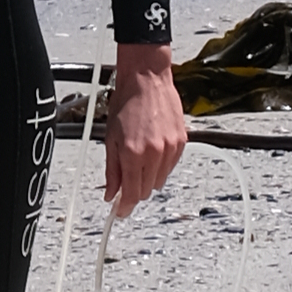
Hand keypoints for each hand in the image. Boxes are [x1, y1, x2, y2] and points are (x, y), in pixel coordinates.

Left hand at [101, 44, 183, 221]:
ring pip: (159, 181)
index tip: (120, 212)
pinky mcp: (181, 143)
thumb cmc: (126, 102)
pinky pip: (170, 167)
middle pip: (146, 191)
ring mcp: (170, 148)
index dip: (124, 207)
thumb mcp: (110, 138)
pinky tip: (152, 149)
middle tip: (126, 178)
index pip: (131, 194)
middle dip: (134, 189)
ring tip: (139, 156)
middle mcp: (153, 153)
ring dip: (148, 177)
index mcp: (132, 153)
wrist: (146, 79)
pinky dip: (160, 165)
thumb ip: (111, 170)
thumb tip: (110, 194)